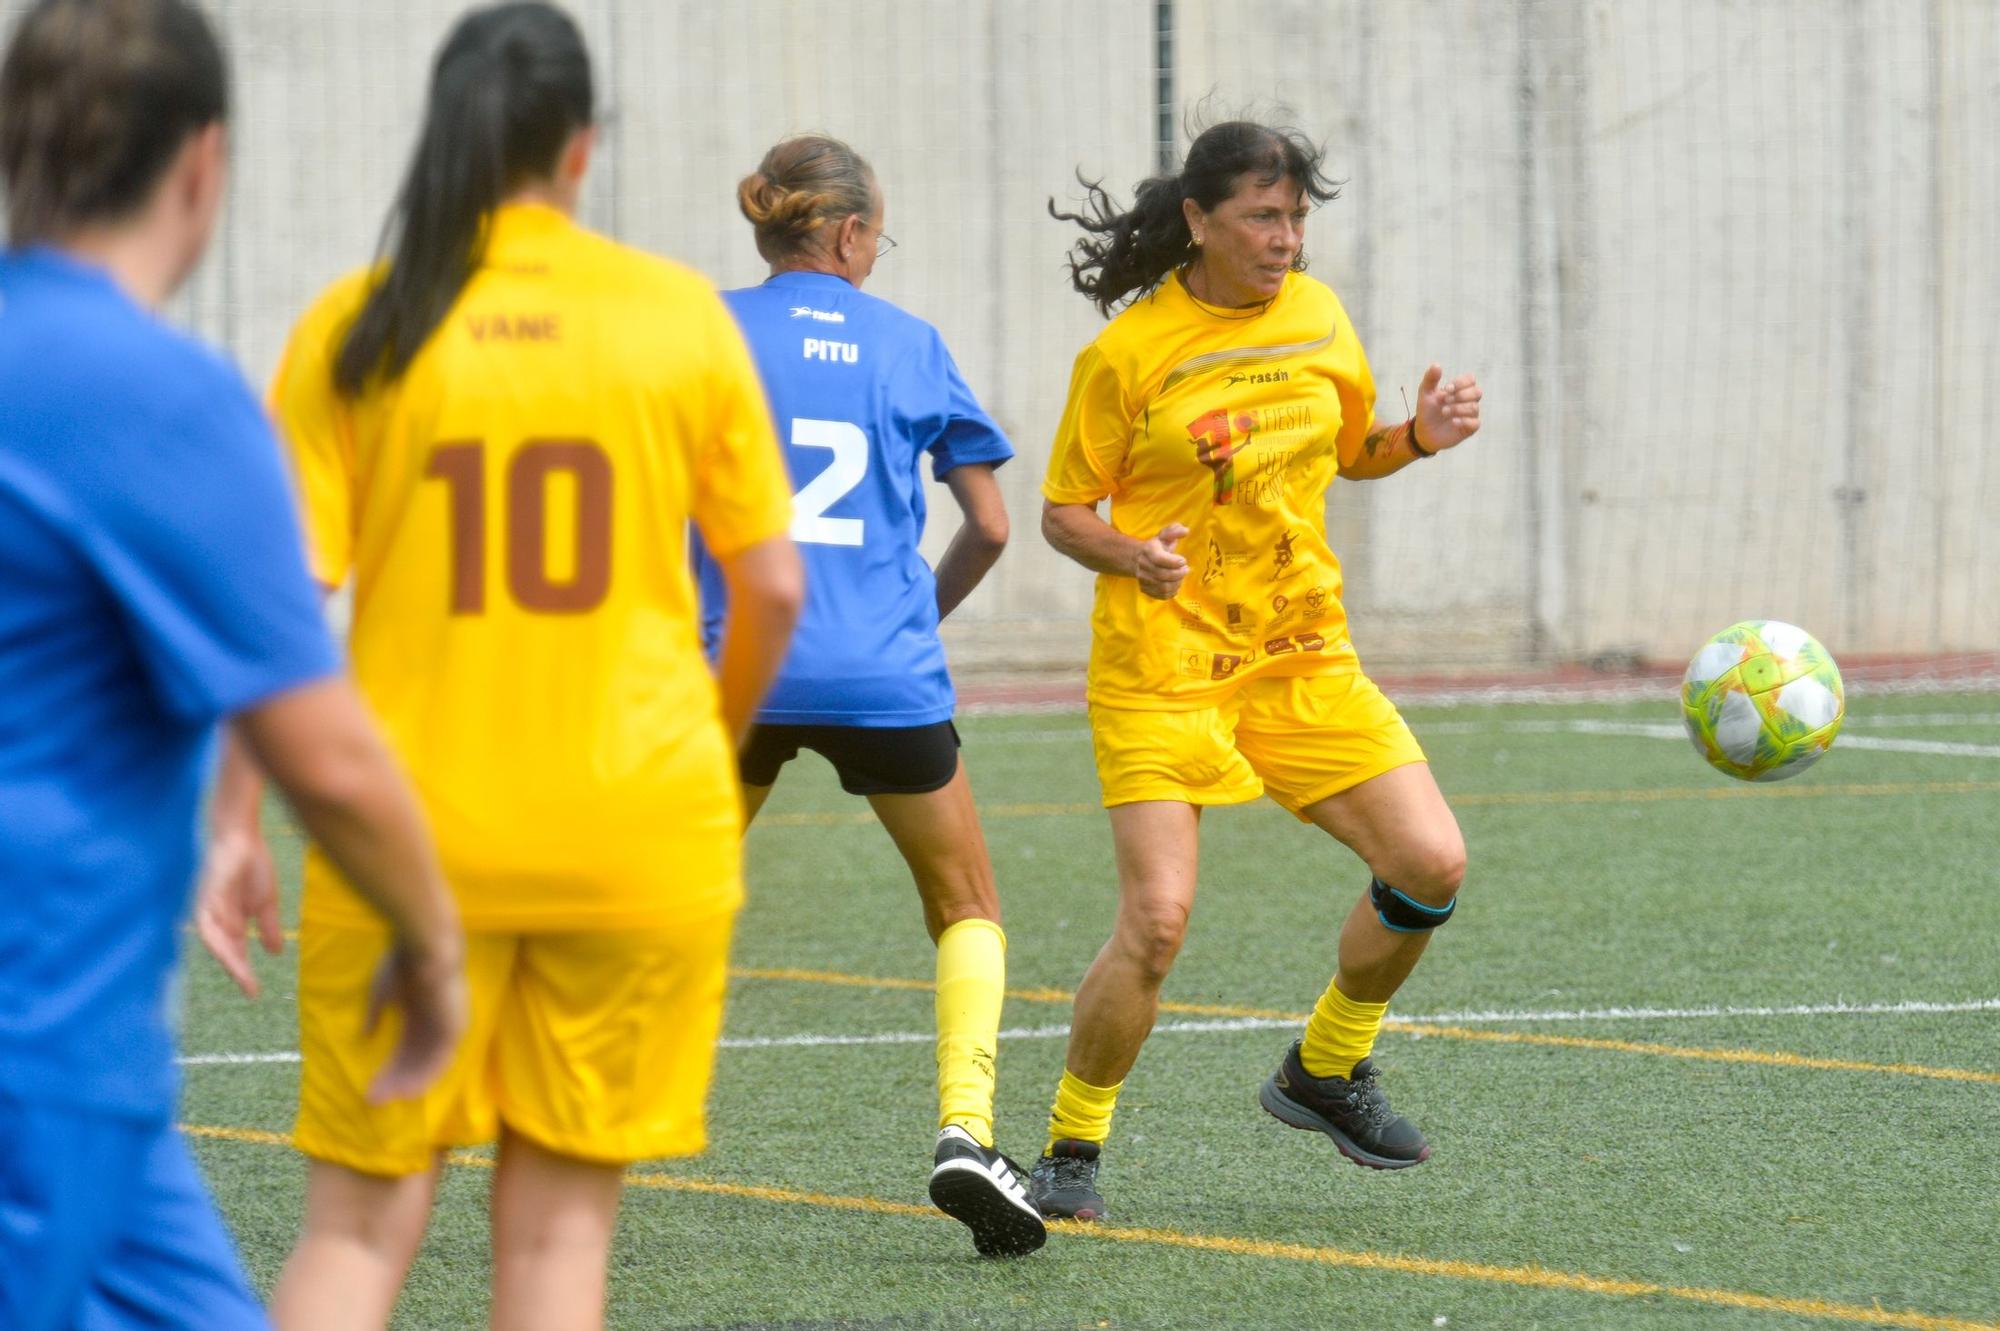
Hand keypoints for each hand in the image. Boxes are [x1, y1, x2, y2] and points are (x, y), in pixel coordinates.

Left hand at [194, 826, 283, 997]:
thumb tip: (276, 953)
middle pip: (221, 949)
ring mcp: (209, 903)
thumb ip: (268, 927)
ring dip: (225, 954)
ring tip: (240, 970)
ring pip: (211, 936)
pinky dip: (221, 925)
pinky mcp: (209, 888)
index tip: (255, 993)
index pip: (233, 952)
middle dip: (235, 969)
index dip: (243, 972)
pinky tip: (235, 933)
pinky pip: (210, 912)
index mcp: (227, 922)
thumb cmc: (251, 866)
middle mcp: (214, 917)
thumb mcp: (266, 902)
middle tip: (250, 988)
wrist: (242, 835)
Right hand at [363, 940, 469, 1104]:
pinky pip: (441, 1060)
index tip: (369, 1088)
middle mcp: (435, 1024)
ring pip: (428, 1065)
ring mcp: (447, 1026)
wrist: (424, 945)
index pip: (405, 1051)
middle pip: (414, 1062)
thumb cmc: (402, 962)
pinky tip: (407, 1091)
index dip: (388, 1070)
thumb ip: (376, 1015)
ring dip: (407, 1083)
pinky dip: (425, 1076)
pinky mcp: (454, 1027)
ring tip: (386, 1099)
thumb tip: (365, 1035)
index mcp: (420, 1015)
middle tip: (372, 1100)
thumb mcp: (383, 993)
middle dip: (394, 1081)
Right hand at [1129, 523, 1189, 599]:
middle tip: (1186, 569)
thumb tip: (1186, 531)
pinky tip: (1176, 585)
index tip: (1183, 560)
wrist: (1137, 558)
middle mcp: (1143, 566)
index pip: (1159, 559)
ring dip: (1176, 583)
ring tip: (1181, 577)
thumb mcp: (1165, 535)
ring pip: (1163, 587)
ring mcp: (1143, 579)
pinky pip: (1161, 595)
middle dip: (1178, 574)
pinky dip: (1172, 592)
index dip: (1174, 562)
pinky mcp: (1145, 589)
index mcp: (1148, 550)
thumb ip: (1175, 531)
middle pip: (1162, 575)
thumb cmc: (1157, 546)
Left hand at [1413, 363, 1481, 453]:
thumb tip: (1436, 365)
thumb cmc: (1427, 410)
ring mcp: (1470, 415)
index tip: (1446, 388)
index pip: (1471, 379)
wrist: (1423, 431)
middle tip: (1445, 400)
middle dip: (1461, 395)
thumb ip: (1430, 379)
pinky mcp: (1469, 428)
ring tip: (1444, 411)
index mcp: (1460, 390)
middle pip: (1477, 392)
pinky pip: (1475, 423)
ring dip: (1458, 408)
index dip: (1461, 382)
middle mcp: (1468, 401)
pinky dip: (1464, 421)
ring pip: (1474, 407)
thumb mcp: (1425, 393)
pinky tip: (1453, 422)